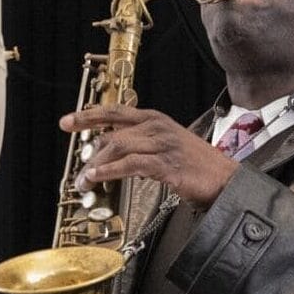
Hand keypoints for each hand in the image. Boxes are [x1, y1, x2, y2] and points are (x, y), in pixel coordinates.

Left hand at [62, 105, 238, 206]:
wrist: (227, 180)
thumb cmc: (200, 166)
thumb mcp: (168, 146)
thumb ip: (143, 144)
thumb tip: (116, 153)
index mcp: (157, 120)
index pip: (116, 112)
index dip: (88, 116)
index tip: (67, 121)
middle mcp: (158, 128)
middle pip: (112, 133)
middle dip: (90, 153)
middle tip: (79, 173)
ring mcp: (163, 144)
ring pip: (118, 148)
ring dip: (96, 166)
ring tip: (85, 181)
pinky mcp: (167, 164)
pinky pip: (131, 164)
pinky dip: (111, 171)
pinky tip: (100, 176)